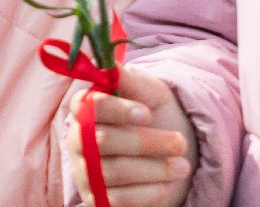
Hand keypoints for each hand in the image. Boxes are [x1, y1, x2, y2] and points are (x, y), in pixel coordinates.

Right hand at [66, 67, 194, 206]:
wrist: (175, 157)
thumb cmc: (158, 121)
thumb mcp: (152, 95)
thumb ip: (131, 80)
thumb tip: (110, 65)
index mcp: (84, 110)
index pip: (87, 106)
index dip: (115, 110)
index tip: (146, 113)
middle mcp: (77, 141)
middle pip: (101, 141)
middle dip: (145, 142)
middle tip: (180, 142)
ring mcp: (85, 173)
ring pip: (113, 172)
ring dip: (154, 169)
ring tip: (182, 166)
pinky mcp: (97, 200)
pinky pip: (119, 199)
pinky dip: (150, 192)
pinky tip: (167, 184)